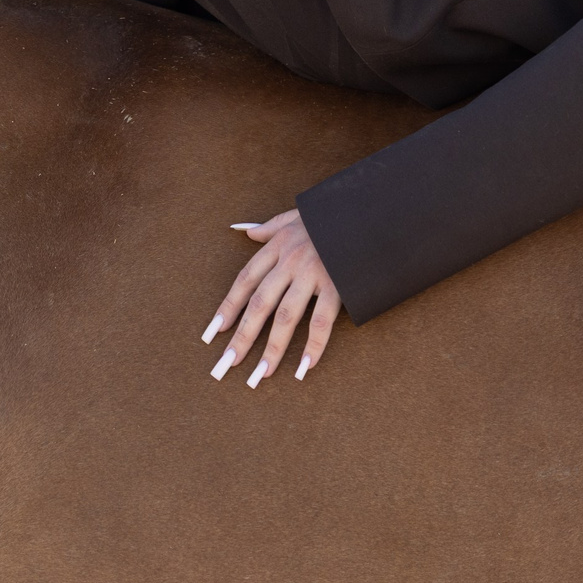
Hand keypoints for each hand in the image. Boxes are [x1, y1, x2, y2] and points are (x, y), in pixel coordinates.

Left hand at [201, 210, 340, 386]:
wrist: (368, 209)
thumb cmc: (331, 214)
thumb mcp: (297, 215)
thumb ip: (271, 226)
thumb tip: (248, 232)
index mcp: (279, 246)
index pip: (246, 280)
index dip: (229, 307)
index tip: (214, 332)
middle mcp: (291, 261)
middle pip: (260, 304)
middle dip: (243, 336)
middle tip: (228, 363)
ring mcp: (313, 273)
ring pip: (286, 317)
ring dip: (273, 348)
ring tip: (262, 374)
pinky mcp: (337, 284)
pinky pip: (322, 321)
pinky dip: (314, 346)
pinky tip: (304, 367)